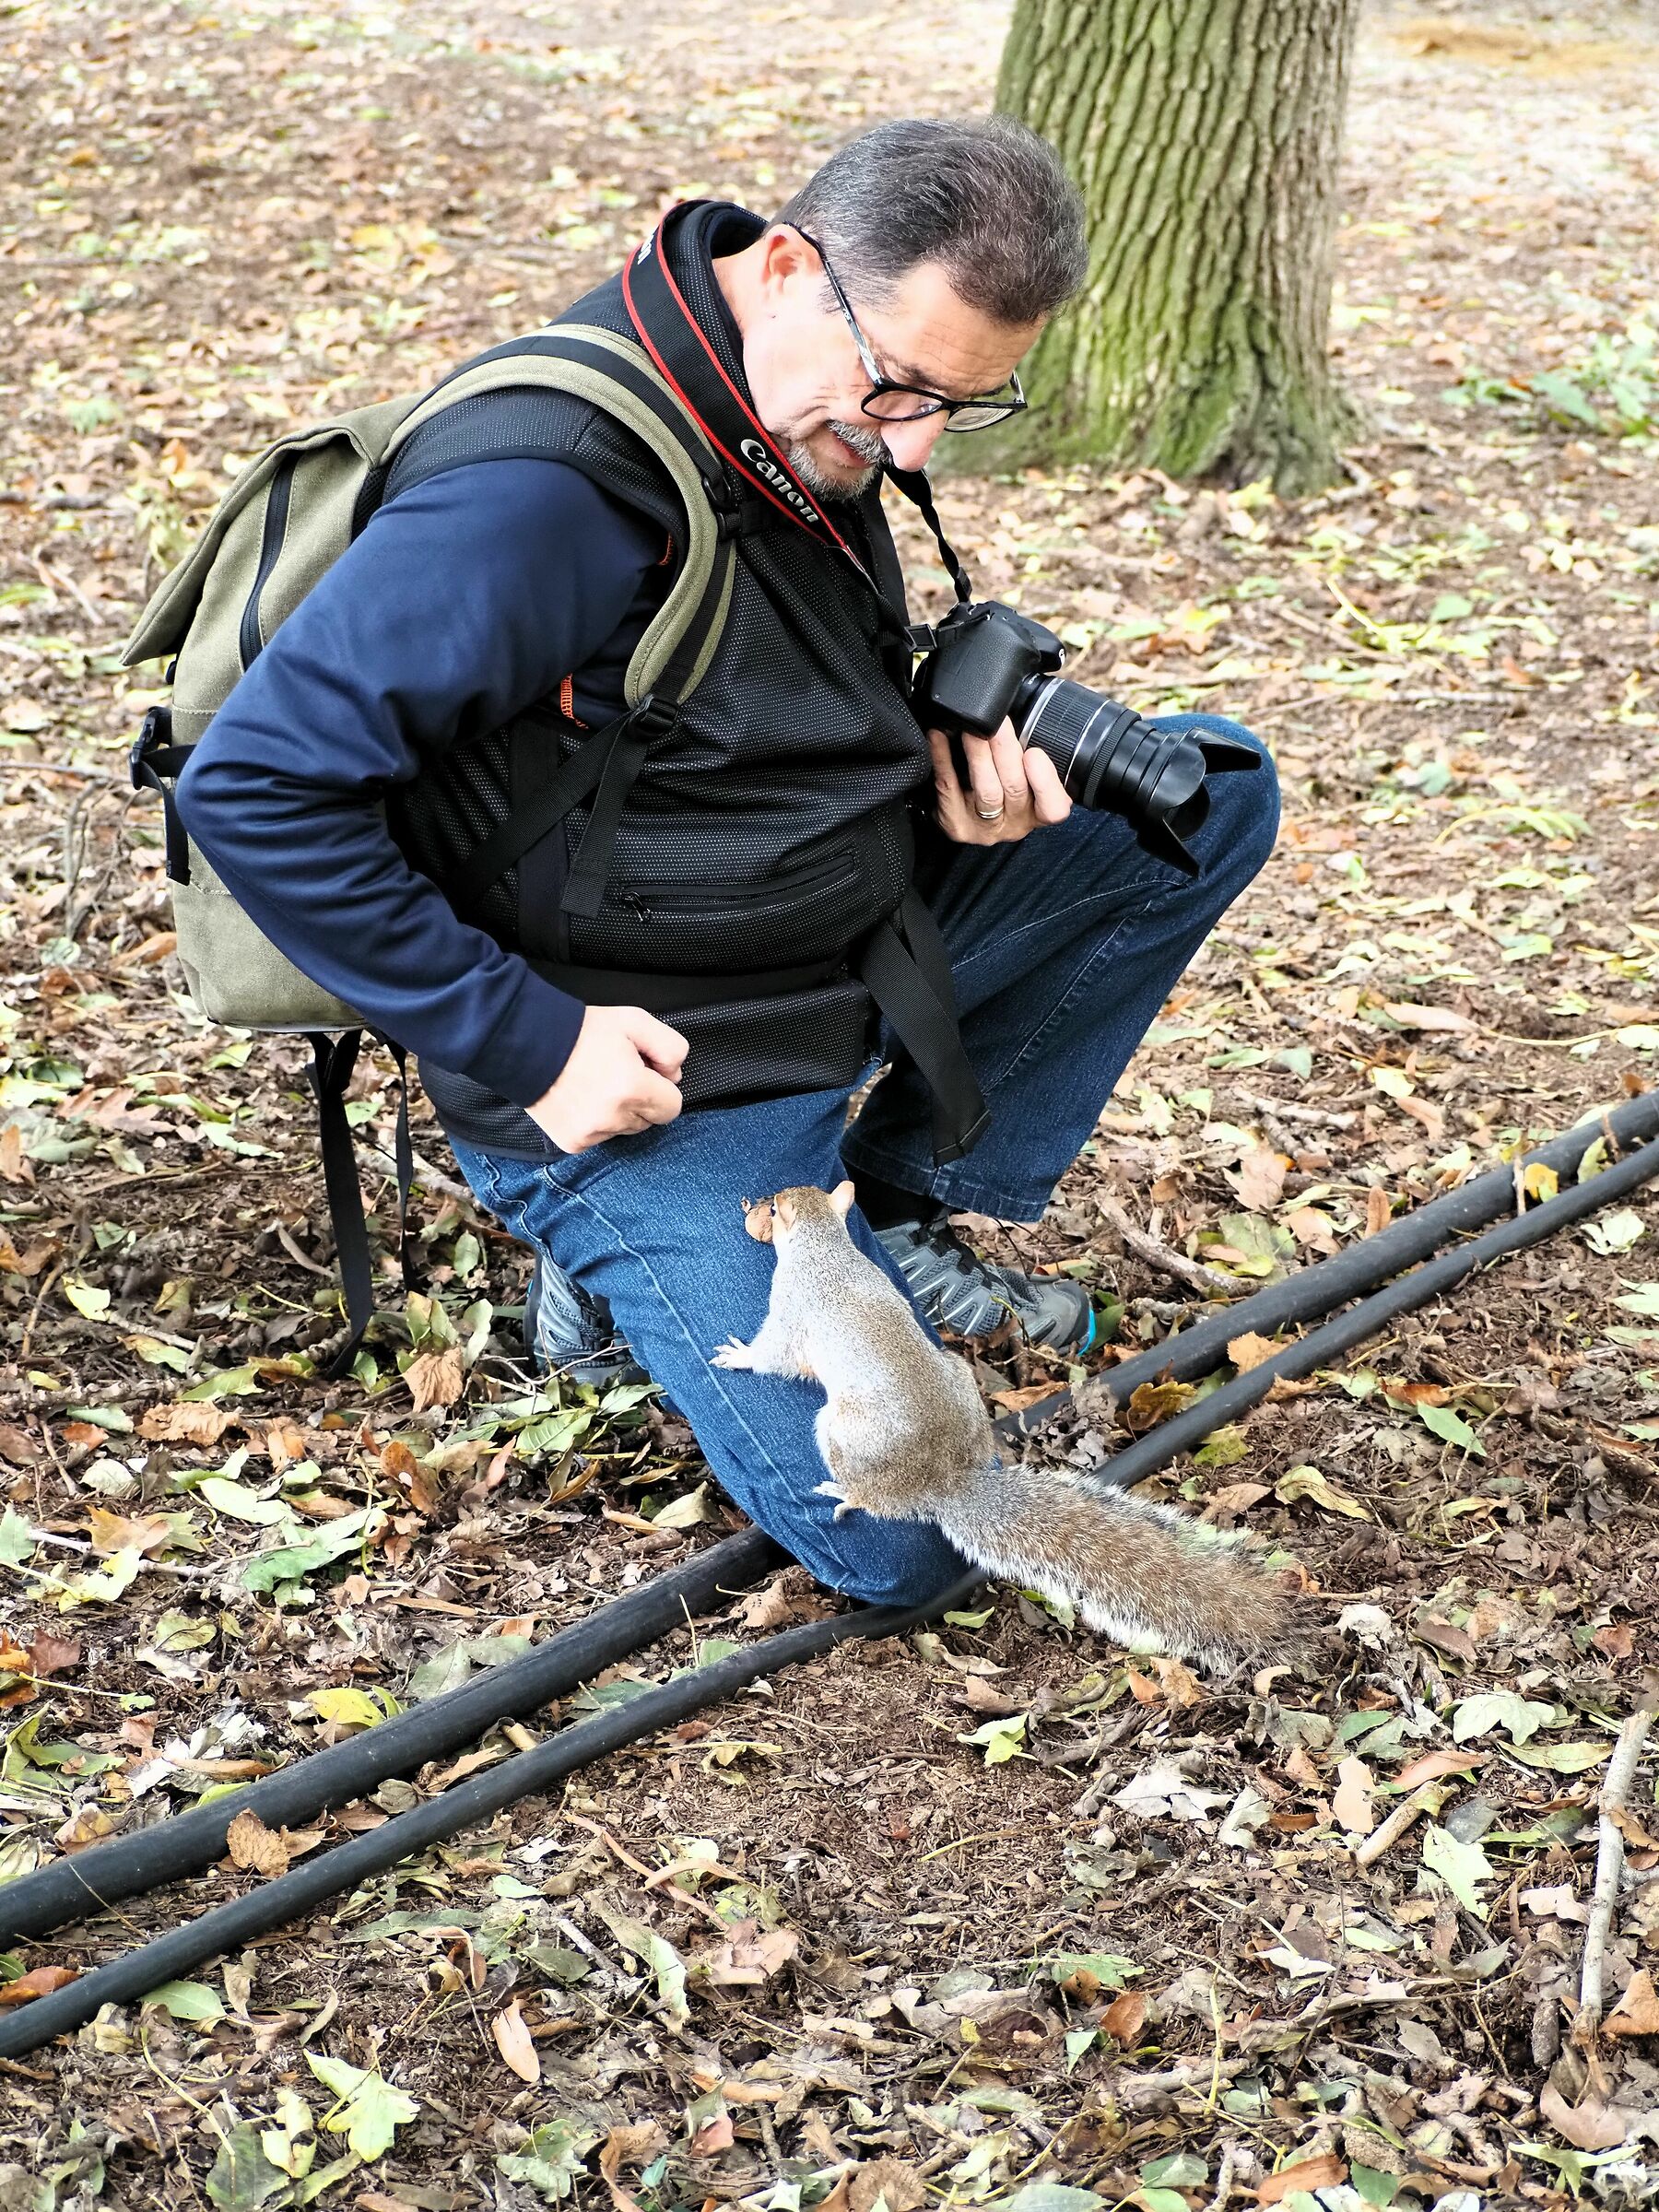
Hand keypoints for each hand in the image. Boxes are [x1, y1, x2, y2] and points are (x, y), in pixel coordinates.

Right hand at [525, 1004, 687, 1151]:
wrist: (527, 1044)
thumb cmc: (581, 1031)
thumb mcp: (635, 1021)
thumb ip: (670, 1047)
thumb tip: (674, 1076)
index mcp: (633, 1088)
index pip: (672, 1107)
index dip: (662, 1087)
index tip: (645, 1073)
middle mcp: (613, 1117)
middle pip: (649, 1120)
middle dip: (641, 1099)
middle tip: (616, 1073)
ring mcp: (592, 1133)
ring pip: (625, 1129)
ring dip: (618, 1112)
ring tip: (594, 1083)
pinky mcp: (574, 1142)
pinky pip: (601, 1137)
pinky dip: (596, 1121)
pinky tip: (581, 1098)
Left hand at [928, 719, 1071, 844]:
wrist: (966, 809)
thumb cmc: (1001, 781)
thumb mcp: (1025, 771)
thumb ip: (1029, 750)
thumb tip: (1020, 710)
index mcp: (1038, 811)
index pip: (1053, 808)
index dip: (1045, 782)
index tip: (1034, 753)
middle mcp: (1015, 824)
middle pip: (1015, 789)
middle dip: (1006, 752)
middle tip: (997, 724)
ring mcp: (984, 828)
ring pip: (986, 791)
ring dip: (979, 756)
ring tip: (972, 730)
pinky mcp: (956, 825)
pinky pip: (949, 788)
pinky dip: (943, 759)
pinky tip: (939, 737)